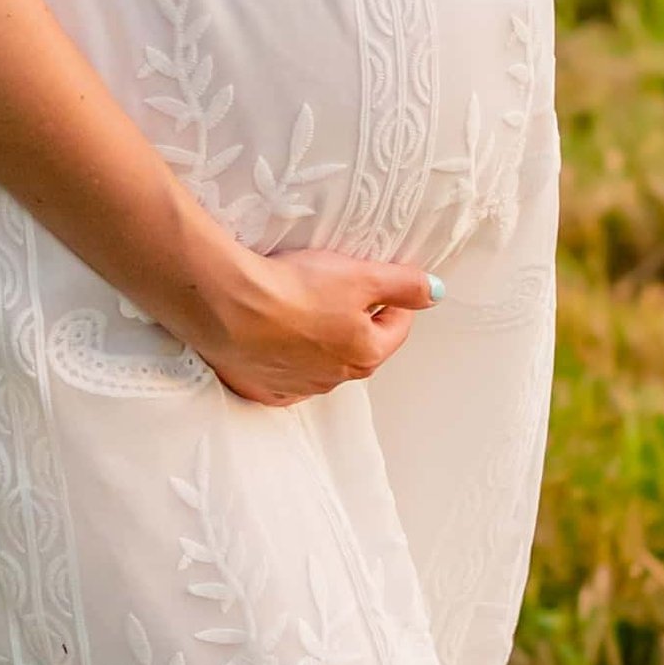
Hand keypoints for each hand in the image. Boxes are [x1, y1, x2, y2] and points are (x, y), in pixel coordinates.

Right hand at [188, 242, 439, 406]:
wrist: (228, 305)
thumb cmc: (295, 288)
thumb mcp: (359, 275)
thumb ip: (403, 285)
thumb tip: (435, 291)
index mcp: (365, 354)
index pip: (397, 327)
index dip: (394, 299)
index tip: (381, 280)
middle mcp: (336, 379)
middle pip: (359, 346)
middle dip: (356, 320)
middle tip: (336, 287)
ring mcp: (297, 387)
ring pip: (321, 361)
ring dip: (319, 339)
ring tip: (298, 304)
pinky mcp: (262, 388)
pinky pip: (283, 374)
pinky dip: (283, 356)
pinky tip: (271, 333)